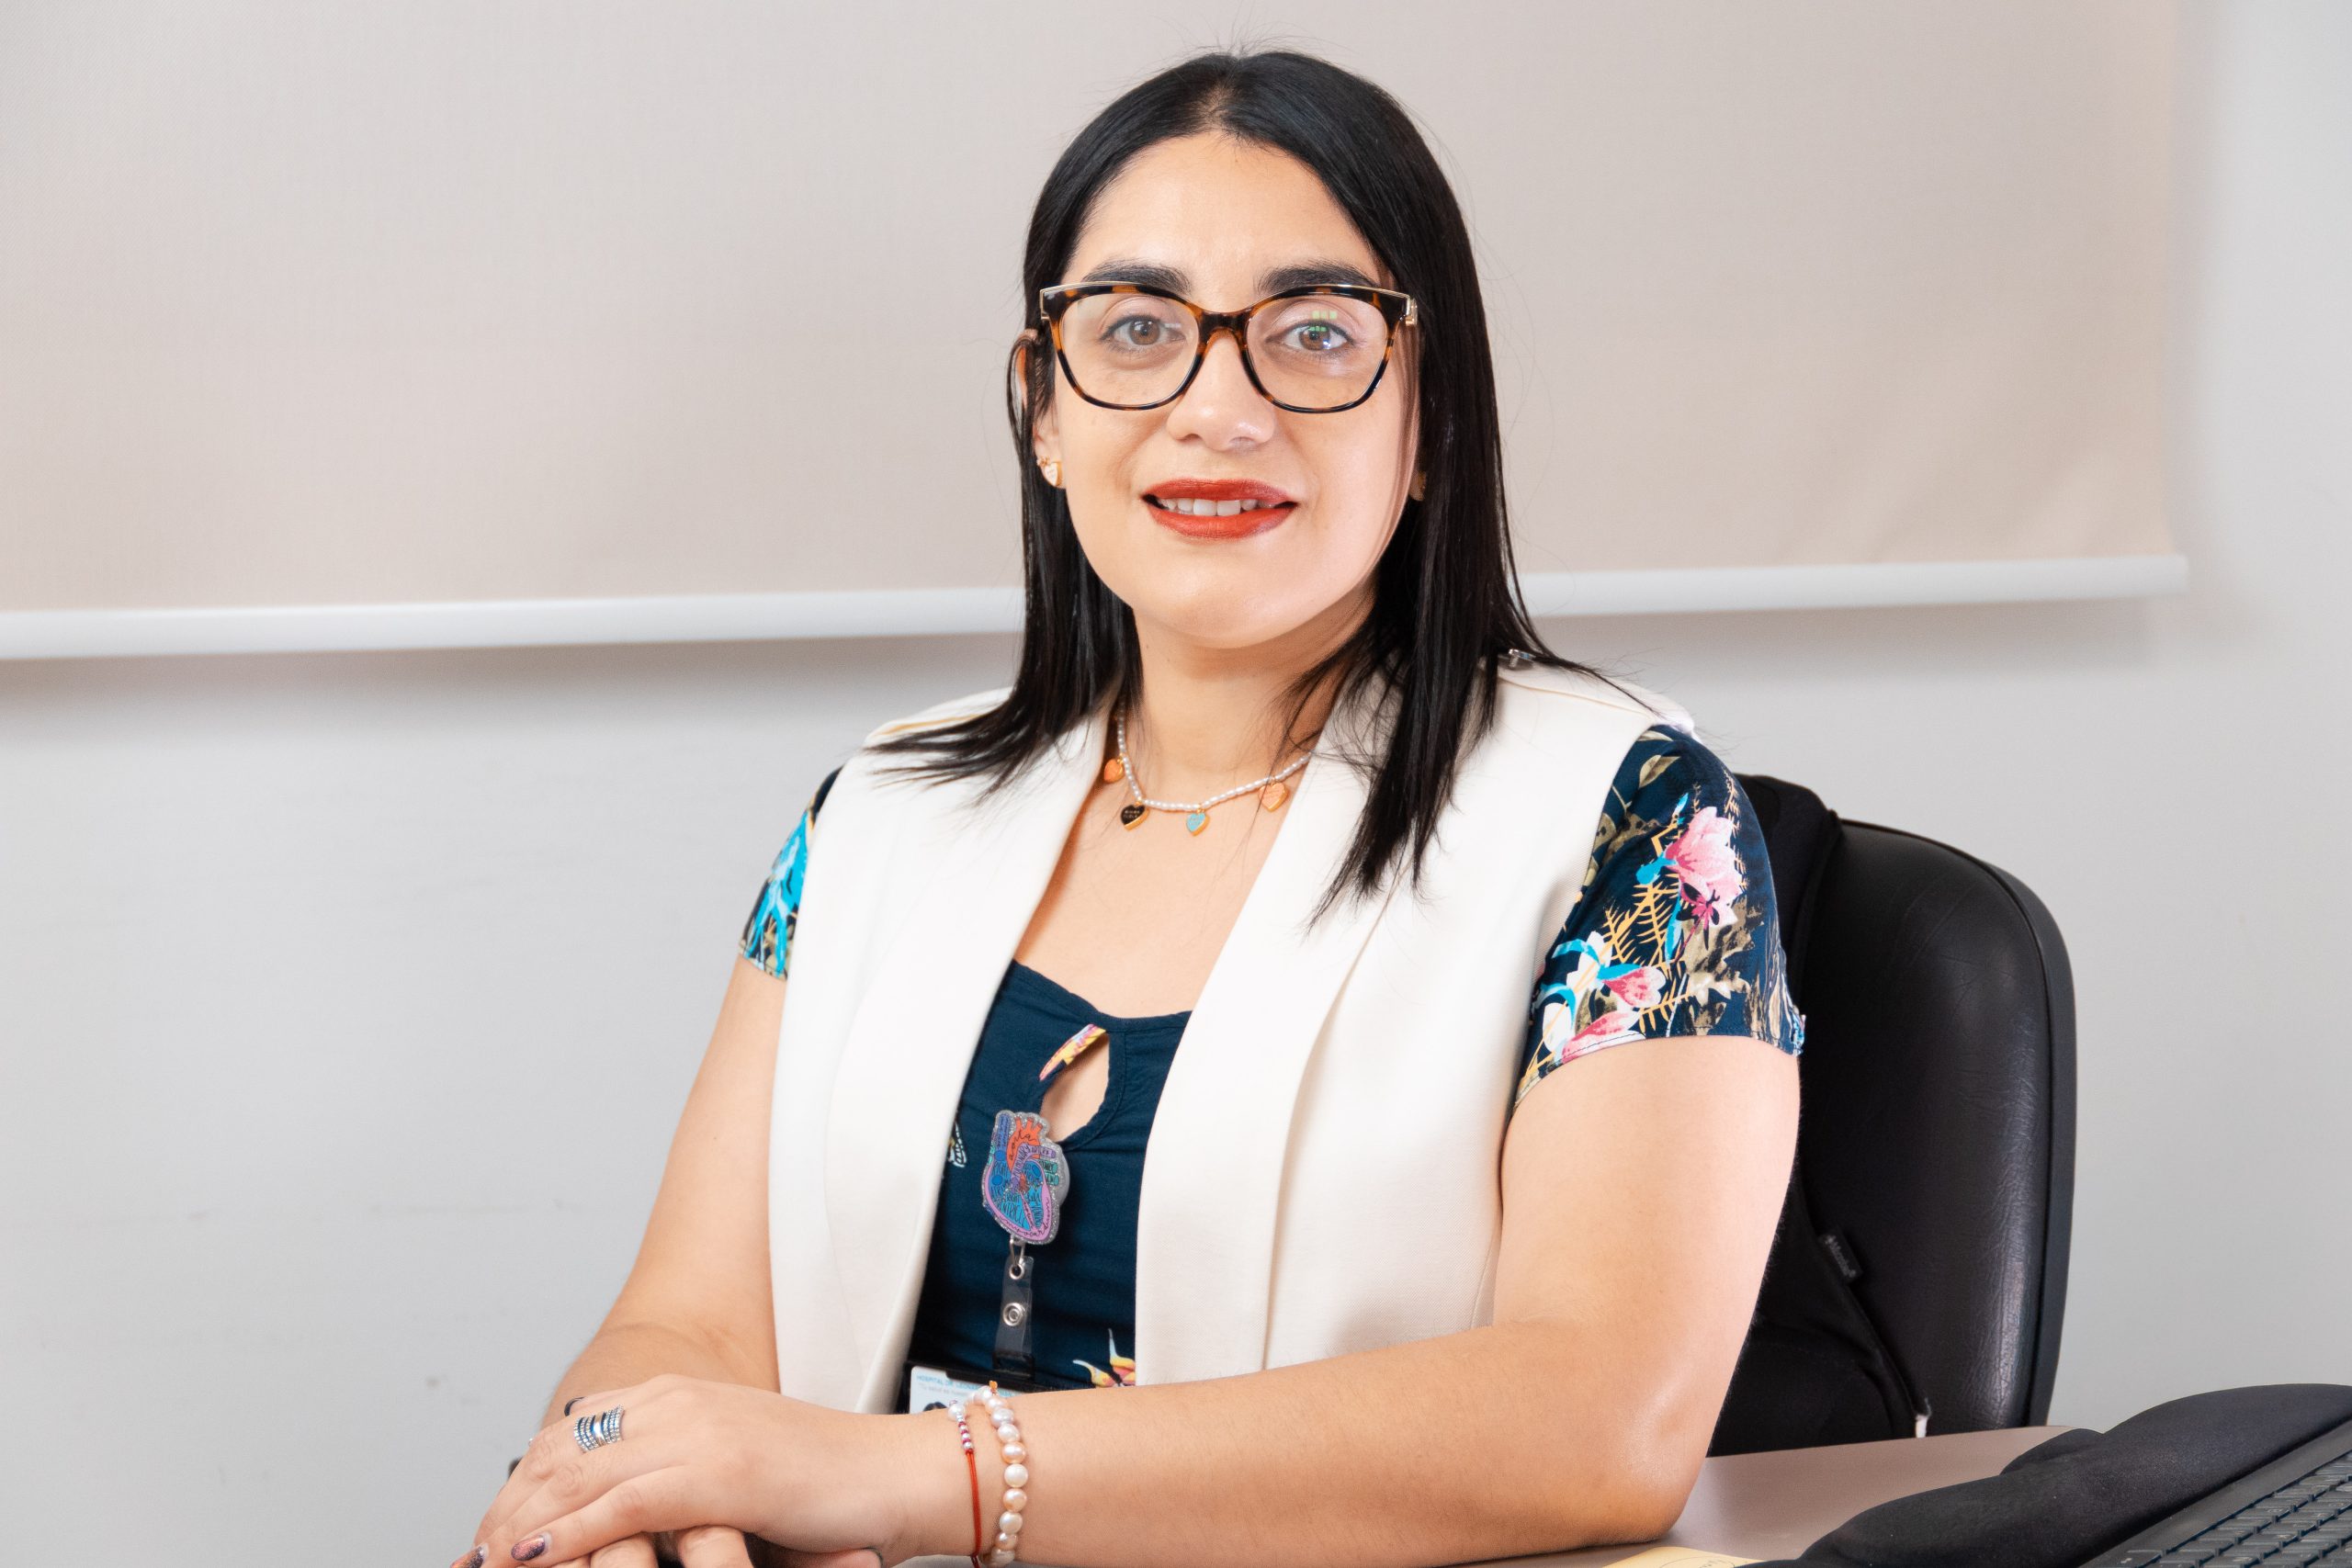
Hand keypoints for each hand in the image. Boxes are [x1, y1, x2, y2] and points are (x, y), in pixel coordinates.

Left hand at [455, 1374, 927, 1567]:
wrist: (901, 1474)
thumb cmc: (829, 1487)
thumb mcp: (736, 1473)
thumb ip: (678, 1483)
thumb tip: (627, 1522)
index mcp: (680, 1394)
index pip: (572, 1435)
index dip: (522, 1484)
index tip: (487, 1529)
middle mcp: (679, 1401)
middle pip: (561, 1452)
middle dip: (508, 1507)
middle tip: (470, 1550)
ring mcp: (697, 1432)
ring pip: (579, 1477)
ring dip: (523, 1525)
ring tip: (484, 1559)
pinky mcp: (718, 1472)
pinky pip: (623, 1506)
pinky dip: (572, 1534)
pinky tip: (534, 1559)